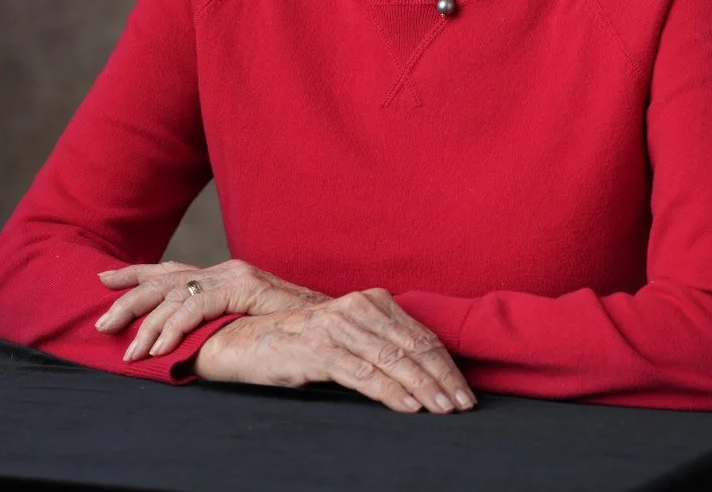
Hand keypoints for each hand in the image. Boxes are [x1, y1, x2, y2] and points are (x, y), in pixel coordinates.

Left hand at [96, 258, 328, 360]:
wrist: (336, 322)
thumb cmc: (295, 330)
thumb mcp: (248, 326)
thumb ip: (221, 326)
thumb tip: (191, 346)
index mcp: (225, 276)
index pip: (173, 271)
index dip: (137, 275)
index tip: (104, 279)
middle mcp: (226, 270)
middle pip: (165, 279)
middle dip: (129, 300)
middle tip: (101, 322)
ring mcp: (234, 275)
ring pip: (175, 294)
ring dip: (147, 326)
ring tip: (128, 351)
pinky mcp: (242, 288)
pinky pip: (197, 307)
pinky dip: (174, 328)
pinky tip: (160, 349)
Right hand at [193, 288, 475, 414]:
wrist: (246, 340)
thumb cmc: (302, 343)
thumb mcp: (348, 337)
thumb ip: (381, 344)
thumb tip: (425, 372)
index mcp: (372, 301)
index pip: (421, 335)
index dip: (446, 365)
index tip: (465, 391)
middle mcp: (358, 307)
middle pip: (414, 347)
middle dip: (443, 378)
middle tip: (464, 405)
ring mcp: (339, 326)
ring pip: (394, 360)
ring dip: (424, 388)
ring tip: (444, 409)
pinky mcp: (320, 348)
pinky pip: (364, 373)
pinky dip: (391, 392)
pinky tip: (409, 406)